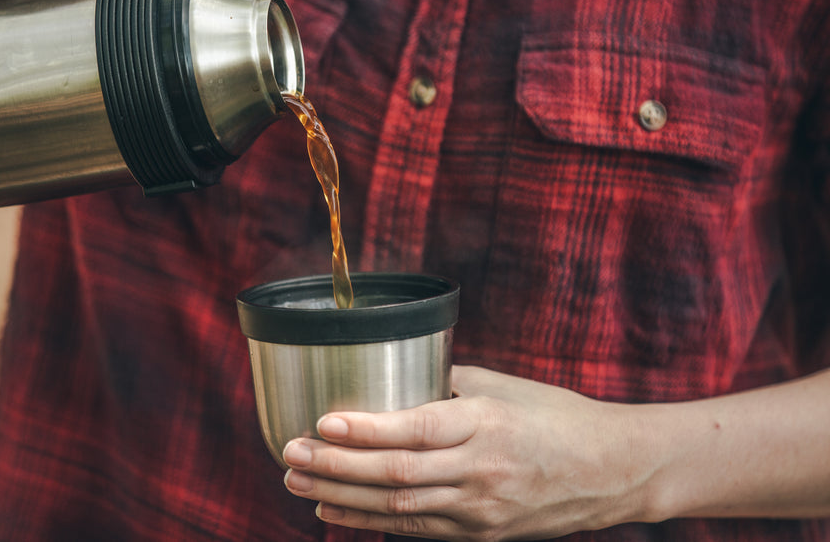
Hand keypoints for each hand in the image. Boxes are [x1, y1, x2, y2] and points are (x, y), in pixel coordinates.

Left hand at [281, 365, 653, 540]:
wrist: (612, 470)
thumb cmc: (556, 416)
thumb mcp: (504, 386)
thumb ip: (447, 384)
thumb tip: (394, 378)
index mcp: (487, 423)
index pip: (415, 429)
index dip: (365, 430)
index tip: (321, 422)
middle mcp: (482, 470)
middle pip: (396, 474)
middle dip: (336, 466)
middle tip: (291, 456)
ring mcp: (482, 509)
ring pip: (399, 508)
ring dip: (342, 498)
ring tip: (298, 484)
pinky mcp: (482, 535)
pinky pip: (416, 530)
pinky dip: (370, 522)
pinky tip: (334, 512)